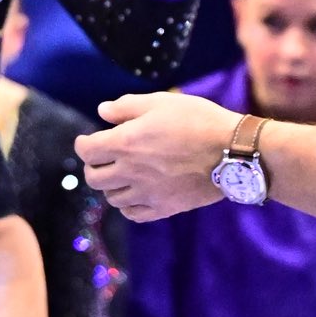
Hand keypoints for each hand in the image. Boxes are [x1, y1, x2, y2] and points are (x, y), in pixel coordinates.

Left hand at [76, 92, 234, 220]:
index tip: (87, 140)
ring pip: (112, 198)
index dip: (82, 144)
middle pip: (94, 178)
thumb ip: (127, 107)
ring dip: (111, 186)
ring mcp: (147, 194)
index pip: (87, 151)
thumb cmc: (197, 120)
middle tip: (103, 158)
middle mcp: (131, 172)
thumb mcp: (161, 102)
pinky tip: (136, 193)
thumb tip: (102, 111)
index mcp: (126, 143)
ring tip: (121, 174)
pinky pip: (134, 214)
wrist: (232, 151)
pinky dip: (128, 205)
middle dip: (93, 166)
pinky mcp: (164, 208)